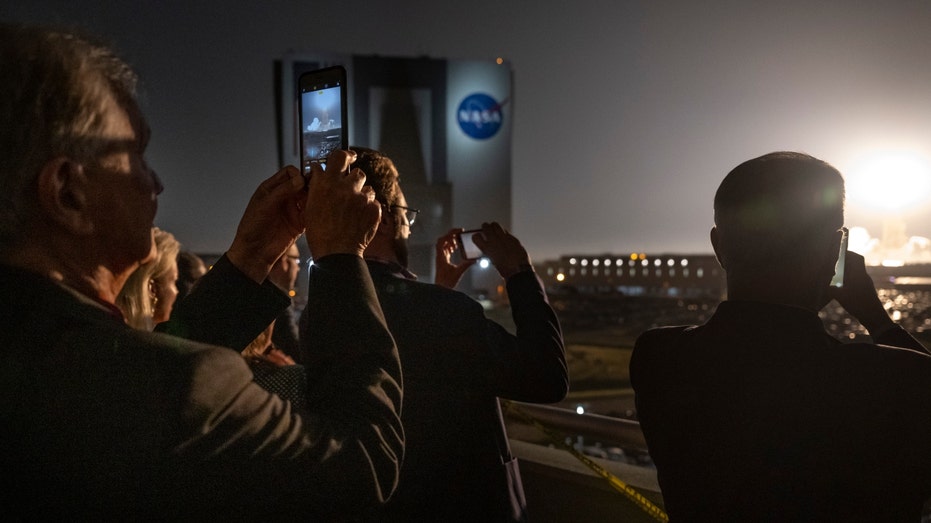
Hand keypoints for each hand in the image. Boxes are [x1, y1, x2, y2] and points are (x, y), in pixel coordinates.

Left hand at [227, 166, 306, 283]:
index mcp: (271, 189)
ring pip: (309, 198)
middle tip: (316, 189)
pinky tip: (316, 212)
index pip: (289, 173)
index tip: (303, 181)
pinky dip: (315, 212)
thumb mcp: (265, 205)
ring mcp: (292, 210)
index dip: (298, 174)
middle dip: (310, 185)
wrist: (254, 252)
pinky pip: (311, 214)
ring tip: (317, 200)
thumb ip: (283, 191)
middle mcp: (283, 197)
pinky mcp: (299, 223)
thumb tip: (300, 179)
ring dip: (314, 198)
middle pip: (302, 184)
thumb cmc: (252, 228)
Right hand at [304, 150, 381, 258]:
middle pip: (357, 172)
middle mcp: (345, 187)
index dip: (345, 155)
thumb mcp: (310, 206)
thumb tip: (319, 169)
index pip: (339, 156)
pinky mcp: (374, 209)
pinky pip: (374, 202)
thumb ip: (317, 185)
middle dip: (354, 180)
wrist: (336, 253)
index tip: (348, 156)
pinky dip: (369, 209)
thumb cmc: (320, 232)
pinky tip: (360, 219)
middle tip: (350, 190)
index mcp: (327, 184)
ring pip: (367, 188)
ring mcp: (361, 198)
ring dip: (362, 195)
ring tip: (353, 210)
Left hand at [434, 228, 476, 288]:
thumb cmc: (446, 283)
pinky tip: (457, 247)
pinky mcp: (443, 261)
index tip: (459, 231)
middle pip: (443, 240)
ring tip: (460, 240)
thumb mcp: (458, 272)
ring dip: (452, 240)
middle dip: (452, 235)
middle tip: (461, 233)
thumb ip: (466, 265)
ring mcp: (441, 258)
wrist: (441, 289)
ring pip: (445, 244)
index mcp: (441, 256)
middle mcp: (440, 255)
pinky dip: (452, 246)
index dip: (450, 234)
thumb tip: (475, 259)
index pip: (443, 240)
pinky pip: (446, 250)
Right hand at [472, 222, 531, 278]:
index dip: (476, 236)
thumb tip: (489, 247)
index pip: (476, 237)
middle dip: (485, 227)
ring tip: (494, 228)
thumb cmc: (505, 270)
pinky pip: (506, 232)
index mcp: (487, 249)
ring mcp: (504, 238)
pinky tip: (504, 236)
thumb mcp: (493, 261)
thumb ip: (490, 252)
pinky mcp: (513, 238)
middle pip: (486, 227)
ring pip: (496, 225)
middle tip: (485, 227)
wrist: (519, 271)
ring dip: (494, 226)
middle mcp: (494, 241)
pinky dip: (504, 233)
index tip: (477, 236)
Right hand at [827, 250, 894, 332]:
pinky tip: (841, 287)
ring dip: (846, 272)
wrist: (874, 317)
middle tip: (833, 263)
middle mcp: (863, 277)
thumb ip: (830, 287)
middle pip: (855, 264)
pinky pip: (856, 280)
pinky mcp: (865, 291)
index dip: (847, 253)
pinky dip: (848, 280)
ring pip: (855, 272)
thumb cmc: (858, 304)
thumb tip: (820, 281)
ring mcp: (865, 284)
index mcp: (859, 274)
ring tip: (835, 275)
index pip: (856, 258)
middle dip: (845, 262)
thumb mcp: (840, 295)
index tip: (837, 252)